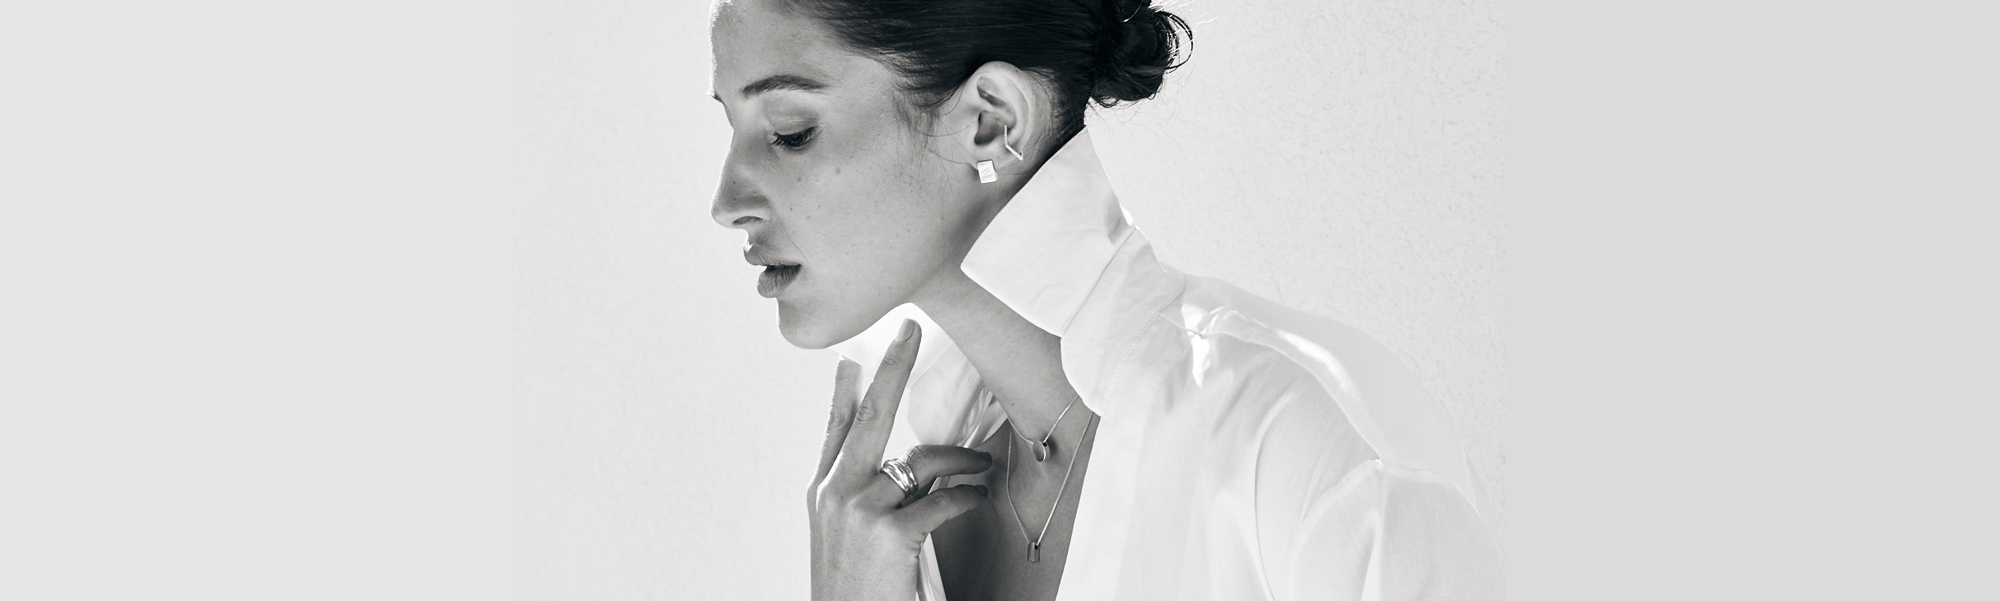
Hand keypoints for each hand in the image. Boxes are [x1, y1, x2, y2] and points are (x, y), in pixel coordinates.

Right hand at [808, 319, 992, 600]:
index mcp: (822, 494)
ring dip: (959, 459)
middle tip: (910, 331)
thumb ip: (860, 499)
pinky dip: (966, 497)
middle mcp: (835, 494)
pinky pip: (942, 500)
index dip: (843, 390)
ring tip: (981, 465)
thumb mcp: (842, 537)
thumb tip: (900, 470)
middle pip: (869, 416)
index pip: (834, 429)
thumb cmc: (852, 590)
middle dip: (893, 368)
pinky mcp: (891, 533)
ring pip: (920, 460)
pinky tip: (976, 498)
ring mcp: (861, 511)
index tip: (851, 357)